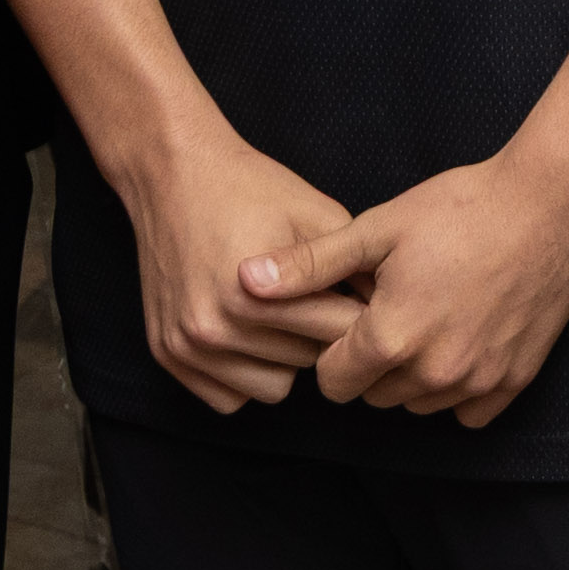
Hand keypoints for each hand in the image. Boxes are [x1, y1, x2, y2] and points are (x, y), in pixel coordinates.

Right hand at [116, 116, 359, 412]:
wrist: (172, 172)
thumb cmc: (251, 188)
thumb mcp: (317, 214)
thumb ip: (357, 267)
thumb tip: (401, 309)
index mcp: (254, 296)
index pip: (339, 333)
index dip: (357, 311)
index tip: (356, 295)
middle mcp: (214, 329)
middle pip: (309, 363)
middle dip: (319, 332)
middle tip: (312, 298)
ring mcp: (186, 346)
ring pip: (274, 388)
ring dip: (285, 358)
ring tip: (279, 314)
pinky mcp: (167, 354)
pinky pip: (229, 398)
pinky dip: (244, 373)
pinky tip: (247, 334)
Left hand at [251, 139, 568, 428]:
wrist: (551, 204)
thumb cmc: (461, 208)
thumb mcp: (378, 228)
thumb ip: (310, 266)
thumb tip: (245, 281)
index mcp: (389, 338)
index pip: (331, 382)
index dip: (332, 350)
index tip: (351, 316)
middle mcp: (432, 374)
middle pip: (373, 396)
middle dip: (371, 362)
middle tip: (390, 310)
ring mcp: (477, 382)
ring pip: (417, 405)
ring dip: (412, 376)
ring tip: (427, 317)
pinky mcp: (514, 381)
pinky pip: (468, 412)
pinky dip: (458, 388)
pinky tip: (461, 339)